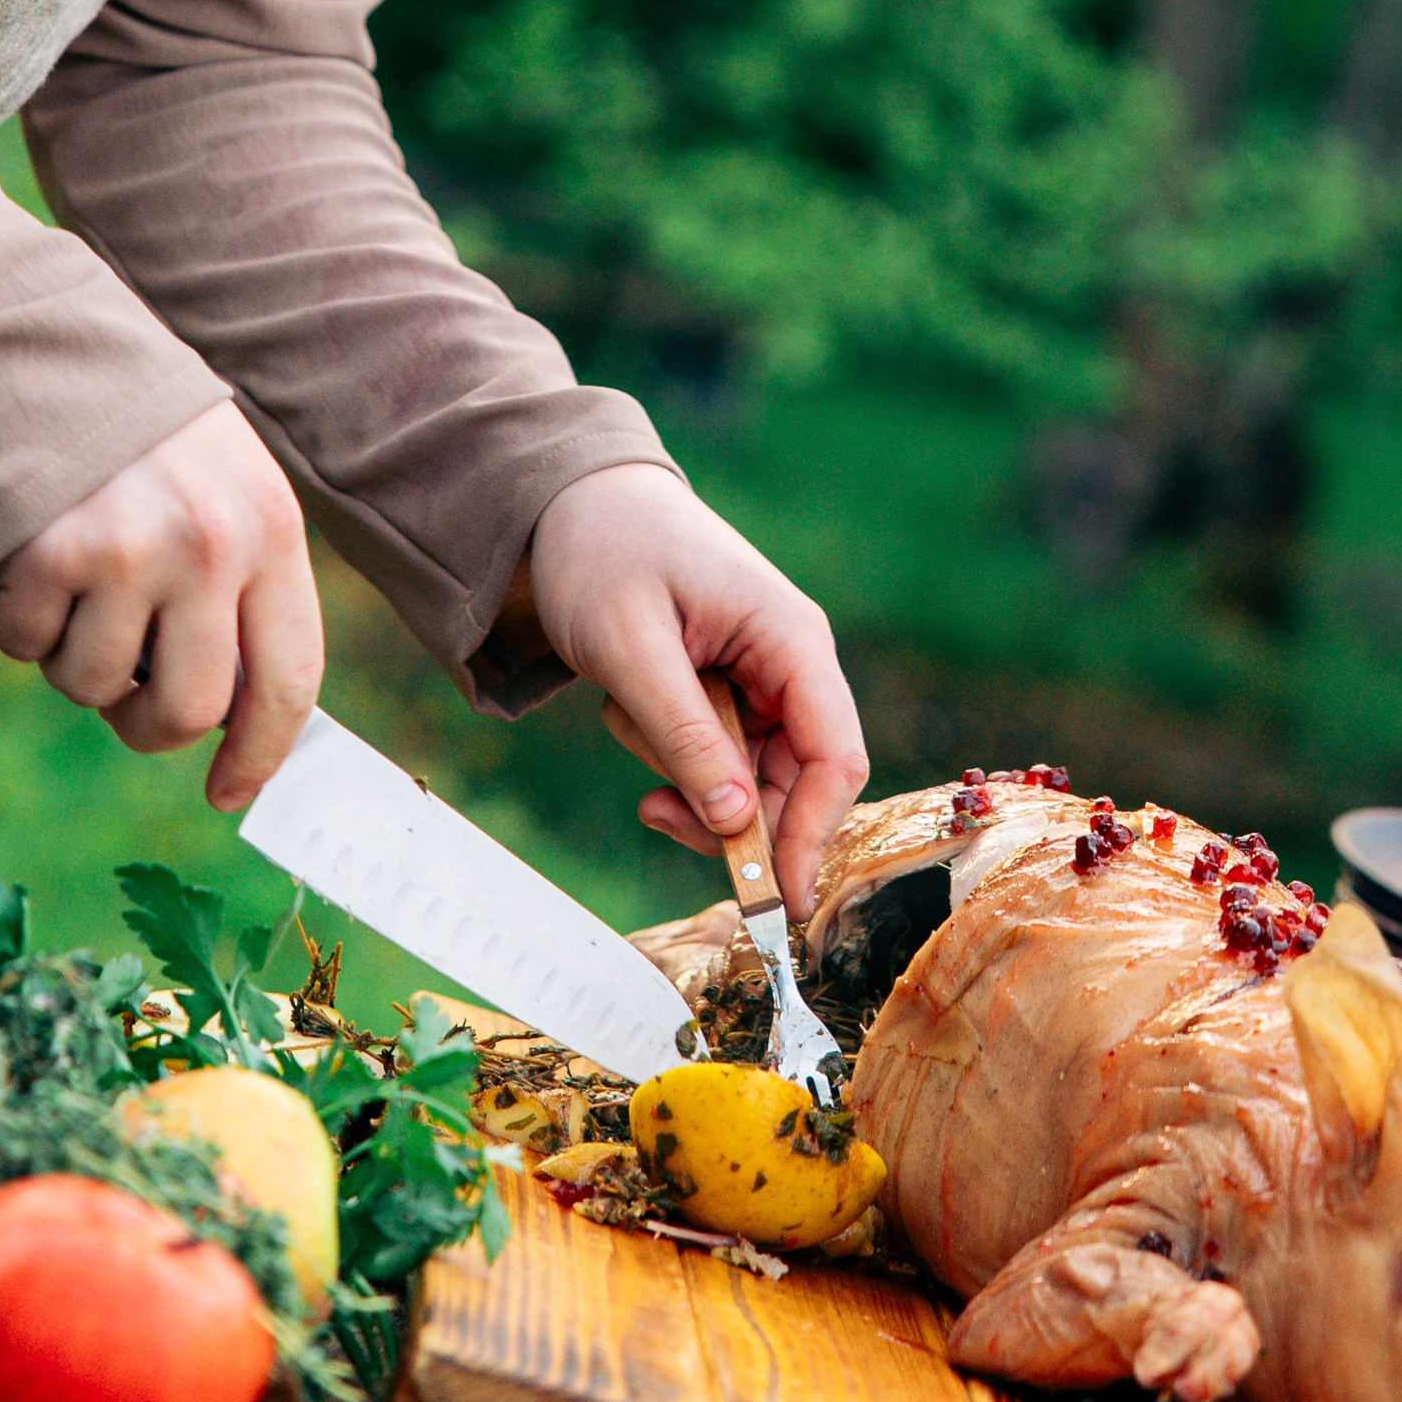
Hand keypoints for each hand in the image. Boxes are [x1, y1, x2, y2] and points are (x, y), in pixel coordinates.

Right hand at [0, 400, 322, 810]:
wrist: (42, 340)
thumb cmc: (142, 432)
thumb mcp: (225, 486)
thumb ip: (239, 587)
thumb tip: (231, 718)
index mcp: (270, 528)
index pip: (289, 677)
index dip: (262, 752)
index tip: (230, 792)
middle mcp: (211, 544)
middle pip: (187, 710)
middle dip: (146, 724)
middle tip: (124, 690)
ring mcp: (130, 549)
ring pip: (93, 687)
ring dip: (70, 659)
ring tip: (72, 583)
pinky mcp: (50, 550)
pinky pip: (22, 646)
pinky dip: (13, 620)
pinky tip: (24, 556)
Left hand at [524, 462, 868, 918]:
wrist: (566, 500)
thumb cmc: (604, 551)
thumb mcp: (633, 648)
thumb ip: (688, 735)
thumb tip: (740, 822)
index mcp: (791, 638)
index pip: (835, 756)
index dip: (814, 833)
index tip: (778, 900)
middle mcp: (789, 662)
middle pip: (794, 782)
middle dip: (728, 811)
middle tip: (653, 812)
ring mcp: (759, 677)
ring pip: (748, 778)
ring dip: (684, 775)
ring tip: (625, 716)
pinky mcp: (724, 690)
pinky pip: (713, 757)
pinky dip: (668, 754)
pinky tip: (627, 708)